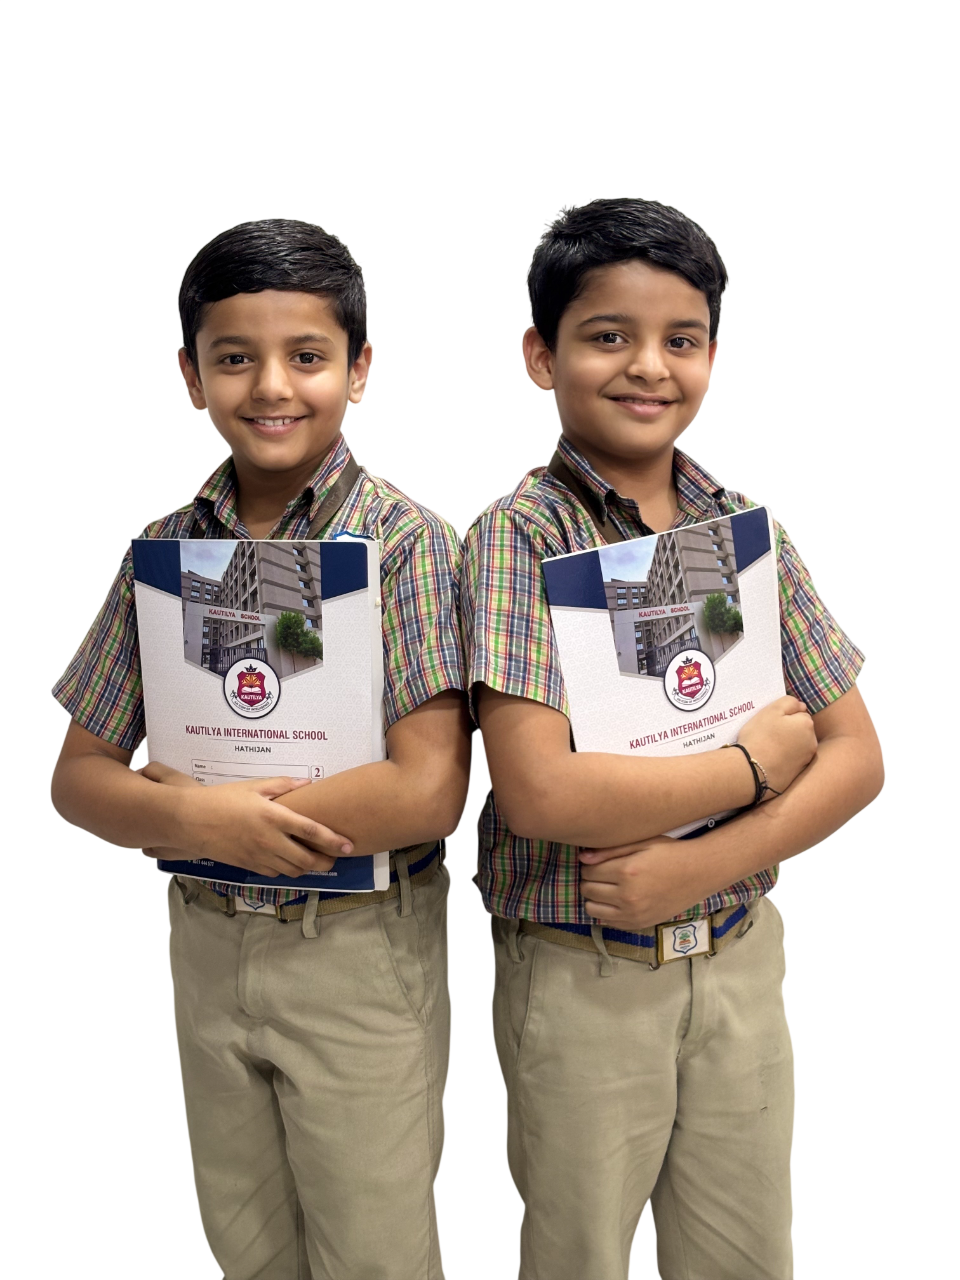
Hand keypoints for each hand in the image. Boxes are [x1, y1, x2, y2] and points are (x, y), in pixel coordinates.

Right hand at [141, 769, 348, 876]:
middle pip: (307, 860)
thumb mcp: (253, 786)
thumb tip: (307, 782)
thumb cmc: (221, 799)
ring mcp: (258, 856)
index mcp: (273, 816)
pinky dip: (287, 869)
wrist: (189, 821)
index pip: (311, 831)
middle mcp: (269, 840)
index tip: (349, 845)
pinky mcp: (248, 866)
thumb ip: (282, 785)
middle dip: (325, 862)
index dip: (333, 840)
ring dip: (307, 867)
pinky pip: (275, 874)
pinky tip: (288, 860)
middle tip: (334, 857)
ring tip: (314, 858)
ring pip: (293, 871)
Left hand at [578, 836, 694, 930]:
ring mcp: (633, 913)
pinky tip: (616, 900)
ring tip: (607, 888)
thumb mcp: (642, 843)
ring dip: (594, 897)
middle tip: (602, 873)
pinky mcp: (639, 924)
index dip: (590, 865)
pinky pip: (608, 922)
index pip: (589, 871)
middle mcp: (628, 896)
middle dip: (590, 880)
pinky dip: (606, 912)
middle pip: (587, 890)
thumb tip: (582, 858)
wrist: (699, 873)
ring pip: (592, 909)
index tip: (598, 862)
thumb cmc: (670, 852)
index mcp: (627, 872)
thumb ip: (610, 850)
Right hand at [737, 696, 816, 795]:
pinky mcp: (798, 773)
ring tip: (769, 747)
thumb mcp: (772, 710)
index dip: (784, 716)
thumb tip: (801, 706)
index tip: (771, 722)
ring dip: (787, 744)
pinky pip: (791, 760)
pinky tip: (771, 759)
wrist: (752, 771)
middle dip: (789, 730)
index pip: (799, 713)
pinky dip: (784, 758)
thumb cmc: (760, 737)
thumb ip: (789, 702)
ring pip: (797, 745)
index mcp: (807, 724)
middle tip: (769, 734)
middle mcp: (812, 742)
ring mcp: (806, 759)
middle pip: (800, 730)